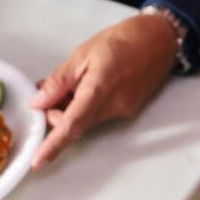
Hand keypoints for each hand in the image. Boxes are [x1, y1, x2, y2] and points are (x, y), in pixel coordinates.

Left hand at [30, 14, 177, 169]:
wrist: (160, 39)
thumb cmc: (125, 39)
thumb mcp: (83, 54)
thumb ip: (60, 81)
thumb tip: (39, 102)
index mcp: (100, 88)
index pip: (72, 124)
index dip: (53, 145)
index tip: (39, 161)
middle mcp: (115, 105)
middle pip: (77, 125)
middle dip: (57, 116)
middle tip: (46, 93)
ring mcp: (124, 110)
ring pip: (88, 120)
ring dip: (72, 109)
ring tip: (71, 82)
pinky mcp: (129, 110)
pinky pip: (100, 115)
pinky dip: (88, 106)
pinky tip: (88, 85)